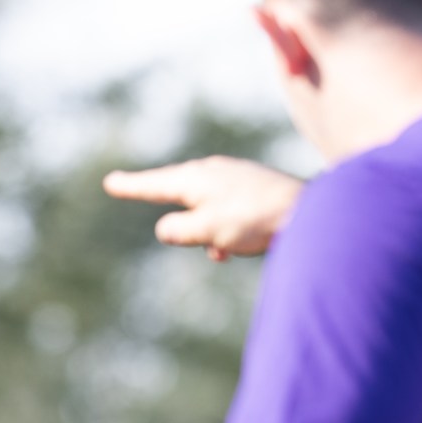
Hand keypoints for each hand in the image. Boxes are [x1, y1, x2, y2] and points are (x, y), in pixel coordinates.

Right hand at [103, 156, 303, 260]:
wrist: (310, 212)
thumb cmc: (255, 220)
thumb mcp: (205, 230)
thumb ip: (176, 230)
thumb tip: (165, 229)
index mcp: (196, 179)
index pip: (154, 184)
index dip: (131, 187)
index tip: (110, 182)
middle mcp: (213, 172)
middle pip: (177, 187)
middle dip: (163, 198)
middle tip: (133, 187)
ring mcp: (235, 179)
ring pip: (203, 204)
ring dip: (201, 227)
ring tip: (219, 250)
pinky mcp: (254, 190)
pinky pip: (224, 210)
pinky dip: (220, 229)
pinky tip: (233, 249)